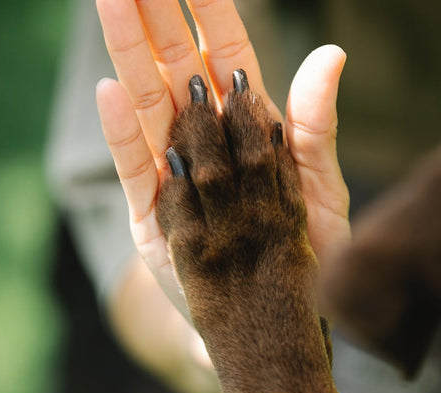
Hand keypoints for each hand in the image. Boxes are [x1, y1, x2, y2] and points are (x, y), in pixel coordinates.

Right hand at [95, 0, 349, 318]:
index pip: (227, 58)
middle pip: (178, 72)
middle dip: (157, 21)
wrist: (273, 314)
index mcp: (248, 132)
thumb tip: (330, 55)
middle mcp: (207, 145)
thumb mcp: (317, 189)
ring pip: (150, 108)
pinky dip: (123, 132)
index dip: (213, 12)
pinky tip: (112, 91)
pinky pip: (136, 166)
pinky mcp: (154, 213)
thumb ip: (312, 128)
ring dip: (131, 59)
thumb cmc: (302, 251)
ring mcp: (176, 176)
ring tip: (111, 6)